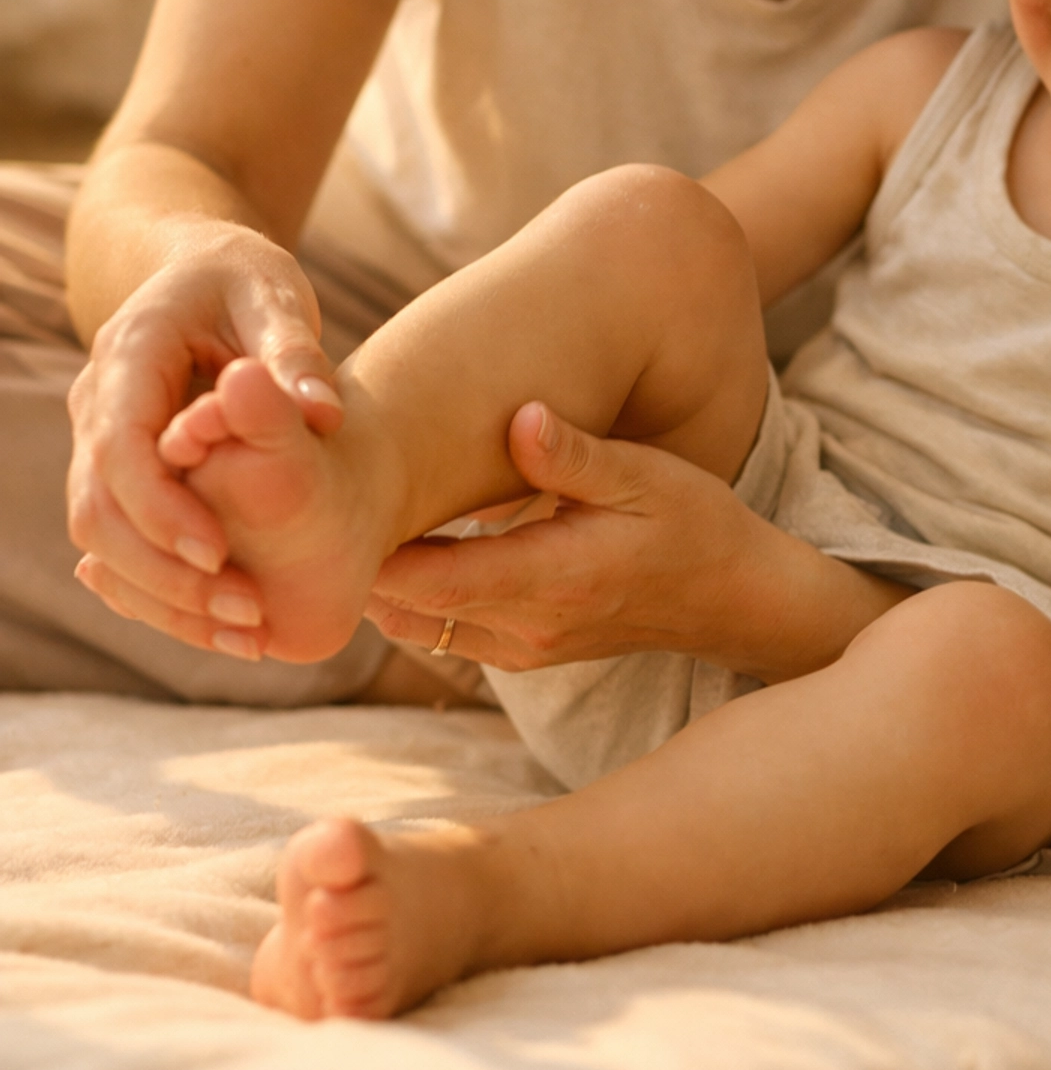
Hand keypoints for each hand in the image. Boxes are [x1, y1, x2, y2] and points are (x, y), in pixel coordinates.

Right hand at [67, 233, 345, 660]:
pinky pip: (120, 540)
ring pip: (100, 538)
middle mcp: (97, 402)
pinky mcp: (117, 471)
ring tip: (244, 632)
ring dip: (160, 594)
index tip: (217, 556)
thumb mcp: (276, 295)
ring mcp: (97, 439)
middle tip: (242, 614)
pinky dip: (163, 585)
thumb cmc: (242, 277)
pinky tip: (226, 621)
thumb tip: (326, 416)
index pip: (120, 448)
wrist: (199, 269)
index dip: (161, 510)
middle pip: (97, 510)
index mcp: (128, 354)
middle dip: (160, 573)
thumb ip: (297, 355)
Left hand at [365, 401, 896, 679]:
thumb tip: (522, 419)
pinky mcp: (523, 650)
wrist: (736, 597)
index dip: (361, 550)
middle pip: (404, 604)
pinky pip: (443, 630)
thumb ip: (578, 455)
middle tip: (295, 512)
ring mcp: (522, 647)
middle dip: (352, 563)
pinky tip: (388, 550)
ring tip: (331, 527)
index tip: (317, 505)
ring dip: (377, 583)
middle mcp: (526, 626)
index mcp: (549, 577)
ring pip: (416, 623)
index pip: (426, 576)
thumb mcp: (649, 476)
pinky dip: (410, 598)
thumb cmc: (694, 524)